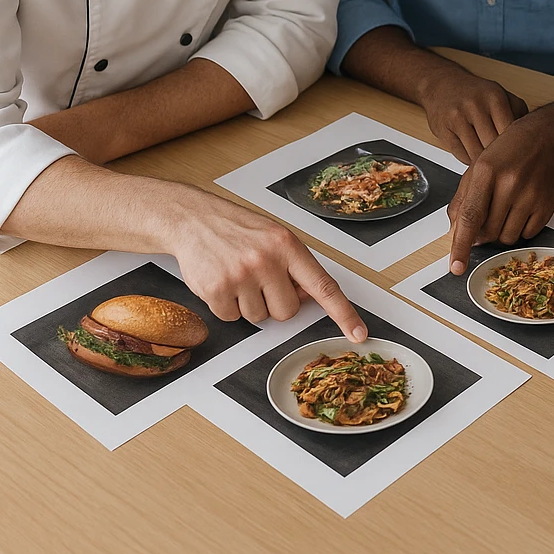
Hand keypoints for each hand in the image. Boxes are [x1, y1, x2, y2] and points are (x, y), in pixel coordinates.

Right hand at [161, 183, 366, 339]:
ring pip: (259, 318)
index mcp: (288, 246)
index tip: (358, 333)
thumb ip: (295, 266)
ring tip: (238, 275)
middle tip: (260, 279)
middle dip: (276, 302)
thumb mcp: (275, 238)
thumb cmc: (239, 229)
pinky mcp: (216, 290)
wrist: (194, 220)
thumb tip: (310, 297)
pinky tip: (222, 281)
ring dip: (250, 303)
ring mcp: (241, 276)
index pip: (323, 286)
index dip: (343, 313)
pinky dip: (228, 306)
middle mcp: (267, 260)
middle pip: (287, 311)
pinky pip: (232, 318)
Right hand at [416, 66, 527, 163]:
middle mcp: (475, 105)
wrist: (442, 85)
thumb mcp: (501, 96)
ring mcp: (457, 118)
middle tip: (508, 166)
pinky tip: (475, 156)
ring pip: (477, 154)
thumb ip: (519, 114)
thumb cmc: (477, 95)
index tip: (521, 157)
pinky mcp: (442, 130)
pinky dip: (470, 160)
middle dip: (502, 159)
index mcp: (495, 96)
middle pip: (494, 146)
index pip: (511, 133)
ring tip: (492, 164)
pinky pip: (461, 156)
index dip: (517, 149)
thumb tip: (533, 140)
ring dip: (485, 162)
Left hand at [447, 116, 553, 273]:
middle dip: (484, 231)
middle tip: (489, 212)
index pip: (470, 216)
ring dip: (502, 231)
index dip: (461, 245)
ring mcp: (530, 195)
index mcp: (486, 172)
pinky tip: (521, 208)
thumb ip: (463, 201)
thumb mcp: (477, 168)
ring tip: (506, 208)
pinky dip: (520, 228)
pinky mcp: (546, 205)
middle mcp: (509, 183)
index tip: (456, 267)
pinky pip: (527, 235)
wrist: (542, 138)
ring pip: (507, 237)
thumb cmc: (506, 152)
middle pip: (489, 231)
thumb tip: (455, 233)